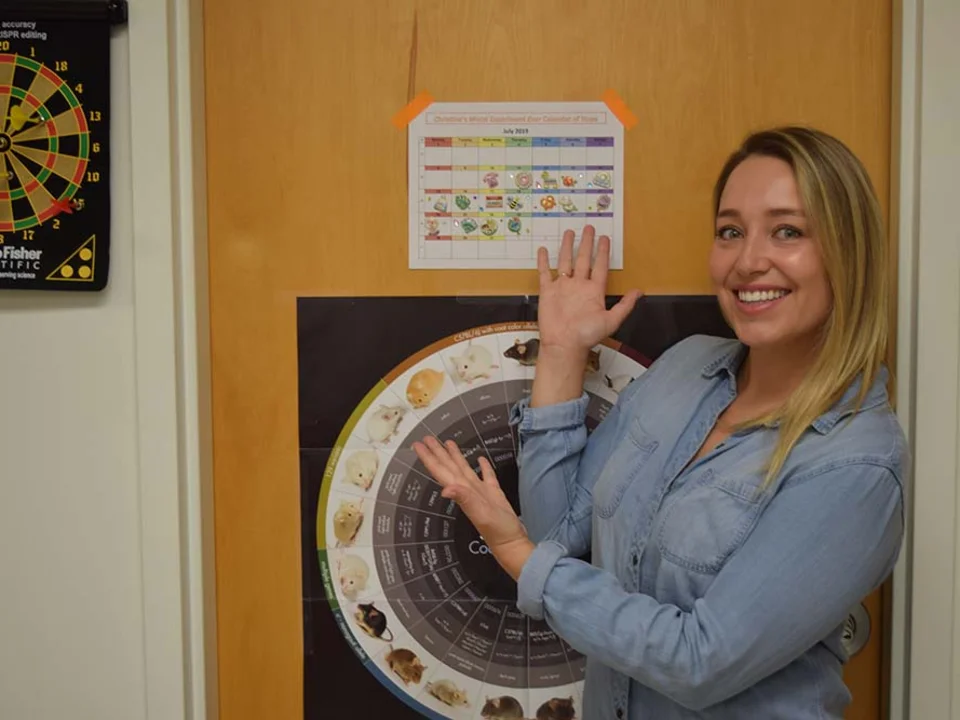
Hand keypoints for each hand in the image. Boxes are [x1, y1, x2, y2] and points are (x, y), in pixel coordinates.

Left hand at [412, 436, 533, 578]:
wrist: (511, 542)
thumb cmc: (496, 530)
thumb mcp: (480, 513)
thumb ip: (464, 498)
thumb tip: (445, 489)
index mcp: (461, 491)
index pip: (441, 470)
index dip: (429, 457)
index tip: (419, 445)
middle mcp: (467, 489)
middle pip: (449, 466)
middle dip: (438, 452)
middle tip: (427, 438)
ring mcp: (480, 491)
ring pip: (464, 468)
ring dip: (455, 456)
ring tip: (448, 443)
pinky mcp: (494, 493)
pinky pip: (486, 475)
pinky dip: (483, 466)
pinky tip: (480, 458)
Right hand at [536, 225, 640, 354]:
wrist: (564, 344)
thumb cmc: (587, 335)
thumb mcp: (611, 320)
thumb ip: (624, 305)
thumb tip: (639, 291)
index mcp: (594, 290)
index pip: (599, 266)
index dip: (602, 252)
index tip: (605, 238)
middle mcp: (578, 286)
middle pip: (583, 259)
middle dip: (586, 243)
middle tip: (589, 227)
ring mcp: (563, 287)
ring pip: (565, 261)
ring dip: (567, 247)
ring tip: (569, 232)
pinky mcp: (548, 292)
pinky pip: (545, 273)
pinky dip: (544, 262)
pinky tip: (543, 250)